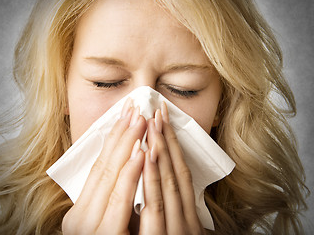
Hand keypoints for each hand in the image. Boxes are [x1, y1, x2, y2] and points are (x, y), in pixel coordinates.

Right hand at [62, 99, 146, 233]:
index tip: (125, 116)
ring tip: (141, 120)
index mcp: (79, 215)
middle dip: (122, 136)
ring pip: (113, 179)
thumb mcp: (103, 224)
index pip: (99, 169)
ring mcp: (93, 229)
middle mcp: (80, 221)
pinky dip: (132, 175)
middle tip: (135, 107)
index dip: (114, 141)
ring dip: (129, 146)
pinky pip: (122, 202)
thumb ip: (109, 203)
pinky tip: (143, 153)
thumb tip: (123, 173)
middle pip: (105, 168)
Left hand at [140, 102, 204, 234]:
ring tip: (152, 123)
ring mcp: (177, 230)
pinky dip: (150, 179)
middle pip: (177, 172)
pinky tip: (146, 155)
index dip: (173, 145)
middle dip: (166, 140)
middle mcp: (187, 220)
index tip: (163, 120)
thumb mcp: (171, 229)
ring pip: (169, 183)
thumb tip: (152, 176)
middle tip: (158, 111)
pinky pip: (155, 206)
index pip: (182, 173)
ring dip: (160, 150)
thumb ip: (165, 208)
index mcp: (188, 216)